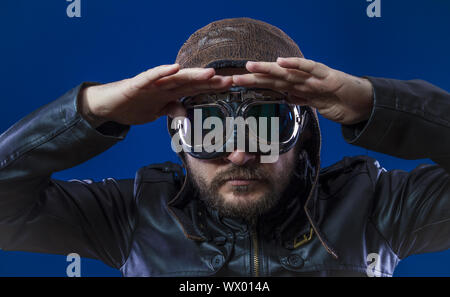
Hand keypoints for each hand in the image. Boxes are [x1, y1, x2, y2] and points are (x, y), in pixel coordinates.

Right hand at [79, 64, 232, 126]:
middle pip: (191, 81)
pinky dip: (162, 72)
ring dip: (192, 75)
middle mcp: (164, 85)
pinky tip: (174, 68)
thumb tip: (185, 115)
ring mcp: (152, 83)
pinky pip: (151, 76)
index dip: (212, 87)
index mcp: (171, 92)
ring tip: (209, 73)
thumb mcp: (157, 113)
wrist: (108, 105)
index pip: (195, 88)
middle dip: (210, 81)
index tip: (230, 86)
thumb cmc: (134, 105)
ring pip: (175, 77)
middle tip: (230, 80)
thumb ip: (172, 111)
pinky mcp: (137, 84)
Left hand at [231, 57, 373, 124]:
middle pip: (273, 78)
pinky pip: (309, 68)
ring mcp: (312, 77)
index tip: (236, 86)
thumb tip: (287, 98)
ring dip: (267, 70)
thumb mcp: (314, 104)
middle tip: (233, 77)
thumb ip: (300, 99)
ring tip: (249, 66)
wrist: (362, 104)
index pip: (271, 85)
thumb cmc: (338, 102)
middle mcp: (301, 80)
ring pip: (286, 72)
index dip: (254, 85)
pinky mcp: (326, 76)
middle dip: (253, 77)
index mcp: (297, 87)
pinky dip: (295, 64)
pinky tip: (281, 61)